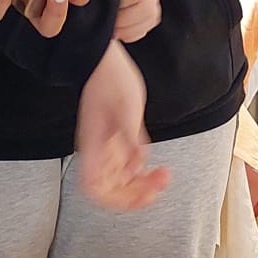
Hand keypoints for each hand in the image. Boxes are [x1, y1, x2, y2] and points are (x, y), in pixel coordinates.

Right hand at [75, 42, 168, 211]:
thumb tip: (138, 161)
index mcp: (93, 145)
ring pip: (120, 179)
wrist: (104, 59)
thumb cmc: (111, 78)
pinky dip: (140, 169)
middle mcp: (97, 150)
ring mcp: (106, 146)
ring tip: (163, 176)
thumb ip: (131, 136)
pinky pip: (126, 164)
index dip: (115, 198)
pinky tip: (153, 160)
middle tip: (159, 186)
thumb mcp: (126, 106)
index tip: (140, 194)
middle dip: (134, 195)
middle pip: (109, 189)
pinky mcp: (116, 139)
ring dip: (141, 184)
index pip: (94, 187)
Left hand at [89, 0, 160, 41]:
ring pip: (149, 19)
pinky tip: (120, 28)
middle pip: (145, 9)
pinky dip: (134, 31)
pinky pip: (149, 23)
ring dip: (129, 29)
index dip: (117, 6)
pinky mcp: (154, 4)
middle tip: (103, 26)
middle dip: (122, 22)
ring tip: (110, 29)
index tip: (101, 10)